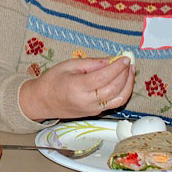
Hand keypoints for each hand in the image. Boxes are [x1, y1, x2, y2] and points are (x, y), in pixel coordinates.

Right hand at [20, 57, 134, 120]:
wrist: (42, 101)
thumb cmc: (52, 80)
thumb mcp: (68, 65)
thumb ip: (90, 63)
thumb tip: (110, 60)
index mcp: (77, 87)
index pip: (103, 77)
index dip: (116, 67)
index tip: (125, 58)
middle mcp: (86, 101)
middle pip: (114, 88)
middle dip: (125, 74)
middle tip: (129, 62)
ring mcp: (93, 109)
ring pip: (119, 99)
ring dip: (128, 84)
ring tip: (130, 71)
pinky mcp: (96, 113)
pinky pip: (115, 103)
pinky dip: (123, 92)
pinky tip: (124, 81)